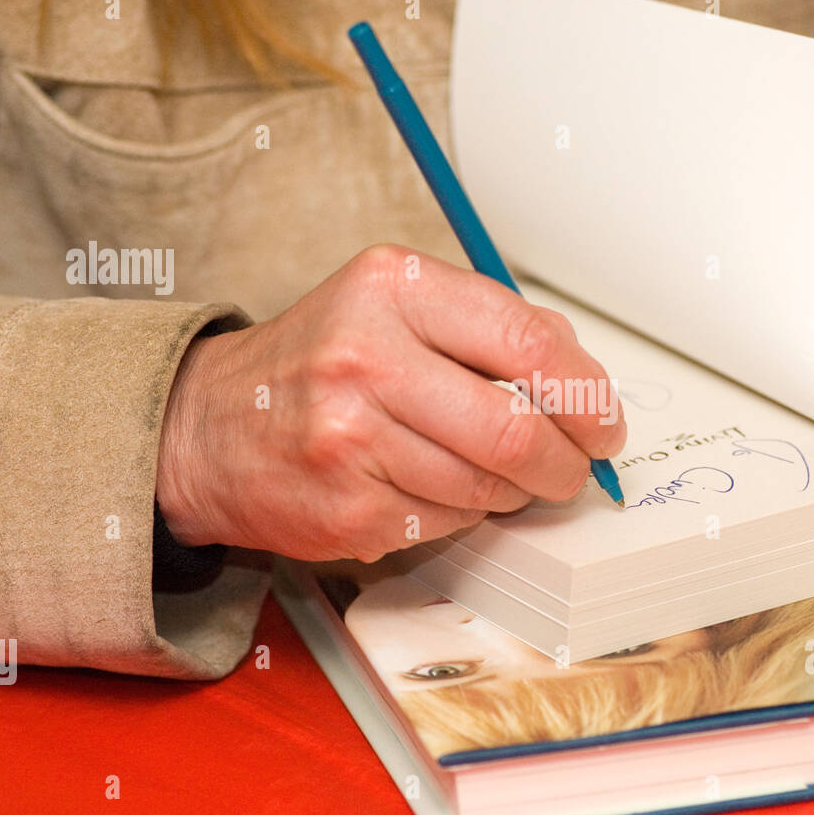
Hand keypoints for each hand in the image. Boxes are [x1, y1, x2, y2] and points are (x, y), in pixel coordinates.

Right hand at [156, 244, 625, 561]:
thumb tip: (583, 383)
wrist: (208, 426)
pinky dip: (463, 515)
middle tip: (575, 470)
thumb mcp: (395, 304)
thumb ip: (490, 326)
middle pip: (518, 430)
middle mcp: (367, 359)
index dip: (588, 394)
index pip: (530, 344)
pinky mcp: (348, 510)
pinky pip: (449, 524)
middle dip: (567, 462)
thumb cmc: (320, 360)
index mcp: (394, 290)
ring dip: (514, 492)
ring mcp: (352, 441)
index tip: (605, 423)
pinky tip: (436, 490)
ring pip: (489, 488)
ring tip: (497, 476)